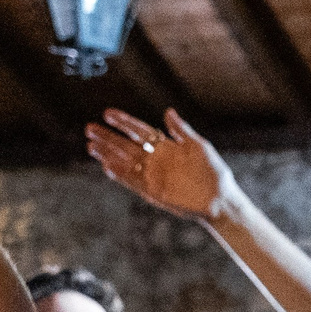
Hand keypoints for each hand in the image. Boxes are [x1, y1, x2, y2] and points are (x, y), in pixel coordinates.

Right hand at [87, 107, 234, 222]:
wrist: (220, 200)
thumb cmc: (213, 172)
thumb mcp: (199, 147)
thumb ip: (182, 130)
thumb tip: (168, 111)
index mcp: (165, 146)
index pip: (140, 131)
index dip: (124, 122)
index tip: (108, 113)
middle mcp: (155, 160)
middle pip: (126, 146)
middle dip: (108, 137)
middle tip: (90, 128)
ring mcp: (152, 176)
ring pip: (125, 163)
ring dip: (108, 155)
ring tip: (91, 146)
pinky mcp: (152, 192)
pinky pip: (132, 182)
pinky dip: (120, 174)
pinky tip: (107, 166)